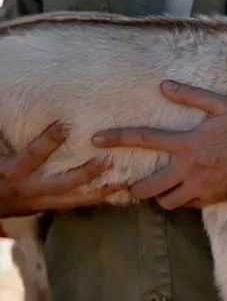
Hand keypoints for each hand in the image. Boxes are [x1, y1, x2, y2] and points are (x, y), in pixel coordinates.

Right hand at [0, 122, 122, 217]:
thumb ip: (5, 137)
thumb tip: (9, 109)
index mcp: (13, 172)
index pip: (34, 155)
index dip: (49, 140)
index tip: (66, 124)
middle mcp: (30, 189)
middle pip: (64, 182)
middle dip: (87, 173)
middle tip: (108, 161)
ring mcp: (41, 201)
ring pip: (75, 198)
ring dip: (100, 190)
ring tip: (124, 181)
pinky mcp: (49, 207)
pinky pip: (76, 204)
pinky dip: (95, 199)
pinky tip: (115, 191)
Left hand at [92, 80, 226, 208]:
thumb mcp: (222, 106)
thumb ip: (192, 96)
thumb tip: (165, 86)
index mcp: (187, 144)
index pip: (143, 139)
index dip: (116, 138)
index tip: (94, 139)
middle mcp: (188, 169)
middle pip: (147, 186)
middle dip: (134, 188)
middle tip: (133, 184)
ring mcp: (199, 188)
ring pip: (166, 202)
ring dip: (160, 196)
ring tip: (162, 188)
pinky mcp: (210, 200)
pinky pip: (187, 205)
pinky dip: (183, 199)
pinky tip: (188, 189)